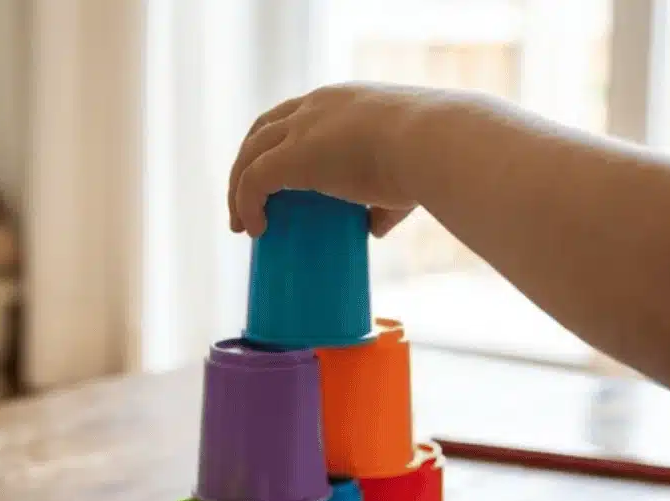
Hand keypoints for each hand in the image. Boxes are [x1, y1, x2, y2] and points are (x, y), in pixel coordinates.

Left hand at [227, 82, 473, 237]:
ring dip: (237, 189)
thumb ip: (384, 202)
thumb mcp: (404, 175)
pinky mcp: (292, 156)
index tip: (275, 180)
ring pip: (249, 154)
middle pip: (261, 129)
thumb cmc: (428, 159)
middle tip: (245, 202)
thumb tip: (374, 227)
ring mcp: (301, 128)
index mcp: (341, 102)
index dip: (278, 144)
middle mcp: (315, 106)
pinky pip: (252, 180)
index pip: (295, 115)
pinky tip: (254, 230)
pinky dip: (244, 204)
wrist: (432, 144)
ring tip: (241, 225)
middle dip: (247, 163)